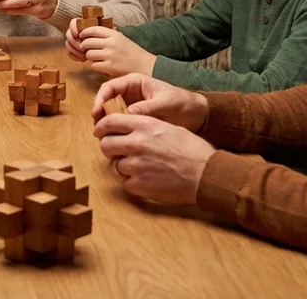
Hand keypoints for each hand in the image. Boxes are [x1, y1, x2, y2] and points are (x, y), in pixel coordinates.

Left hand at [66, 24, 154, 76]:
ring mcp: (110, 56)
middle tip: (87, 49)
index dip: (84, 32)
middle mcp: (111, 43)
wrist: (144, 65)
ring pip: (89, 54)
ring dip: (89, 56)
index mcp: (114, 34)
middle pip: (87, 42)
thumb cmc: (131, 51)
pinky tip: (101, 64)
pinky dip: (95, 65)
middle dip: (84, 46)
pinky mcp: (109, 67)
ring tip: (96, 57)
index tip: (81, 35)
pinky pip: (93, 65)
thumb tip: (89, 32)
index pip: (93, 29)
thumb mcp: (121, 38)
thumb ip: (107, 35)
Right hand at [91, 73, 209, 131]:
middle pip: (106, 101)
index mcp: (133, 82)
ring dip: (106, 124)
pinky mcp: (134, 119)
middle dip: (100, 114)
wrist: (195, 114)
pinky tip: (117, 139)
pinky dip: (116, 130)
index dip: (99, 99)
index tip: (96, 112)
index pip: (109, 87)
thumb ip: (147, 107)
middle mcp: (128, 93)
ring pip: (110, 114)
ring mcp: (130, 106)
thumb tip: (127, 114)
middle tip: (99, 129)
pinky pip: (120, 123)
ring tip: (106, 136)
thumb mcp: (165, 102)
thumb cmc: (181, 102)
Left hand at [94, 113, 215, 204]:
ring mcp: (136, 165)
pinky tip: (149, 180)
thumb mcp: (167, 127)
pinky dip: (134, 183)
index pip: (109, 122)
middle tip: (119, 153)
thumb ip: (144, 126)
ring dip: (125, 168)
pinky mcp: (138, 184)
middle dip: (110, 149)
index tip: (100, 132)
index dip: (101, 127)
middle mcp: (136, 143)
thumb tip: (126, 128)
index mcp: (144, 125)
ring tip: (143, 168)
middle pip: (105, 145)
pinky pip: (125, 183)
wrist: (206, 173)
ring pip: (115, 166)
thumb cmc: (191, 150)